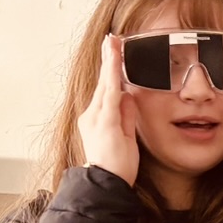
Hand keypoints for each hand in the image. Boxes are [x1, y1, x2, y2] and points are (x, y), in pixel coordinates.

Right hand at [79, 35, 140, 182]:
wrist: (106, 184)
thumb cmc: (116, 166)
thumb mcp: (126, 136)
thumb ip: (127, 116)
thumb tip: (129, 96)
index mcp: (97, 119)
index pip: (106, 89)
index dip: (110, 69)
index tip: (113, 50)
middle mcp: (92, 116)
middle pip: (103, 83)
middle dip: (108, 59)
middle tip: (112, 38)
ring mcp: (96, 118)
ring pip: (106, 85)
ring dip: (110, 62)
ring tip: (113, 42)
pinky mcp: (104, 122)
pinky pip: (110, 95)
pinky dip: (112, 76)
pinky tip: (115, 63)